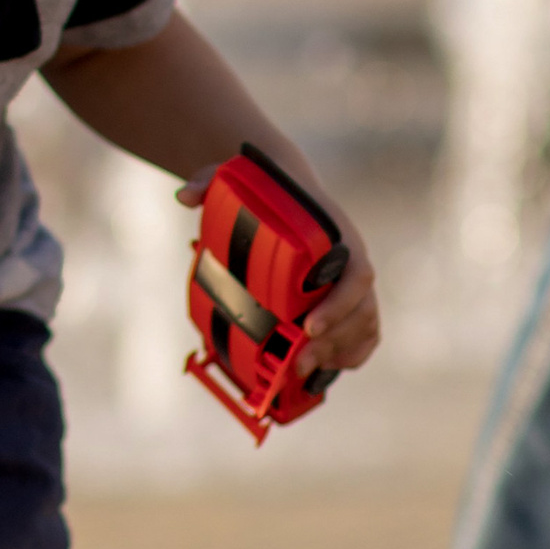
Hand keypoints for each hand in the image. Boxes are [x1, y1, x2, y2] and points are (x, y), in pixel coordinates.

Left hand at [177, 166, 381, 380]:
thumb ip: (211, 180)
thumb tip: (184, 196)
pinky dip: (351, 353)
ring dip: (338, 352)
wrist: (288, 185)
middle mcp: (350, 258)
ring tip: (303, 371)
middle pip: (361, 309)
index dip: (339, 305)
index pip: (357, 274)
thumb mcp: (235, 177)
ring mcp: (351, 280)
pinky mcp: (348, 296)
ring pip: (364, 323)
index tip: (309, 327)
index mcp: (335, 234)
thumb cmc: (265, 187)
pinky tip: (325, 368)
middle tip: (295, 364)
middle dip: (332, 342)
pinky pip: (365, 330)